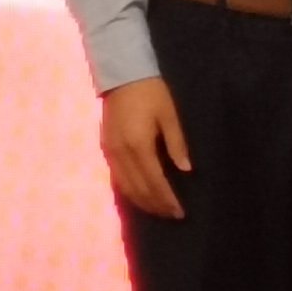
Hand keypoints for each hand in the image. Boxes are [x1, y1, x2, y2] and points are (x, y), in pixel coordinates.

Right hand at [99, 76, 189, 219]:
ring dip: (142, 202)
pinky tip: (139, 196)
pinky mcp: (106, 148)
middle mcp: (122, 154)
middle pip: (139, 189)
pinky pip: (116, 178)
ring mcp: (110, 152)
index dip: (167, 199)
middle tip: (172, 215)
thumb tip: (186, 170)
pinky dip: (129, 191)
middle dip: (156, 205)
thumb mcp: (169, 115)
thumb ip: (177, 144)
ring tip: (158, 210)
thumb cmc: (151, 92)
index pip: (154, 182)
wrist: (122, 75)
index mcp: (139, 146)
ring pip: (125, 187)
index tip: (179, 212)